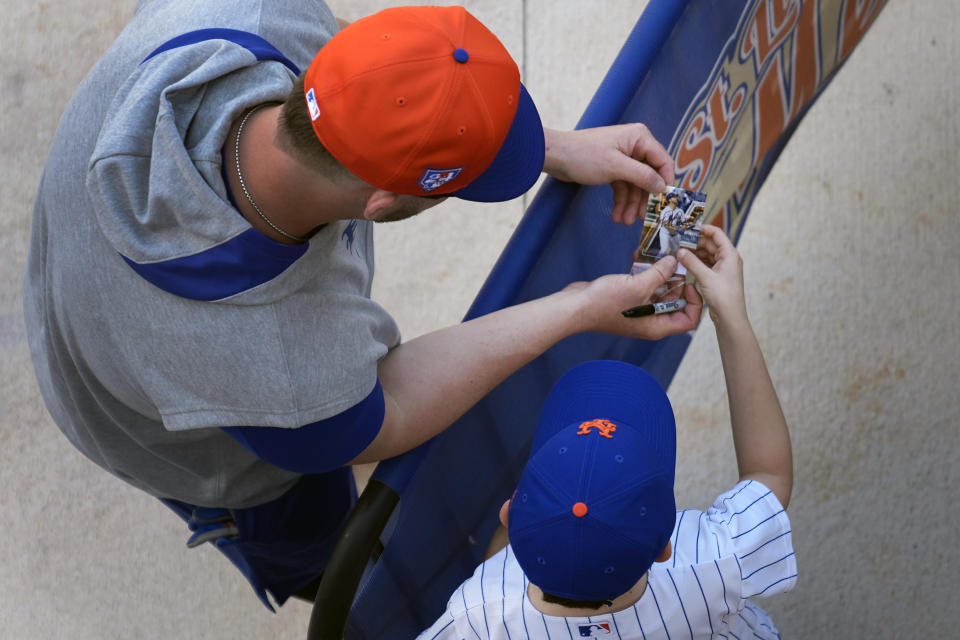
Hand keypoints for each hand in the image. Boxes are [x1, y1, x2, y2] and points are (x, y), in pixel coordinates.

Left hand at [543, 125, 674, 225]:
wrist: (555, 156)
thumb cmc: (584, 155)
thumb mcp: (616, 167)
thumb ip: (642, 176)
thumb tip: (662, 187)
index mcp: (640, 138)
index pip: (662, 161)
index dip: (665, 183)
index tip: (665, 203)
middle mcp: (634, 146)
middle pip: (649, 176)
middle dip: (644, 199)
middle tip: (641, 219)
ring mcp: (623, 158)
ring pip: (635, 185)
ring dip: (631, 204)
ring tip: (624, 221)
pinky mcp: (612, 168)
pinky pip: (623, 187)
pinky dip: (621, 201)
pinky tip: (617, 215)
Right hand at [566, 256, 701, 339]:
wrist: (575, 307)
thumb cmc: (604, 304)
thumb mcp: (638, 286)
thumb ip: (660, 274)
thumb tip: (674, 262)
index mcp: (658, 327)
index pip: (689, 320)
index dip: (694, 302)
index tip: (689, 283)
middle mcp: (651, 321)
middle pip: (675, 303)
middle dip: (677, 282)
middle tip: (676, 263)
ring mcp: (639, 311)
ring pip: (659, 292)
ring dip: (659, 274)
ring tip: (659, 256)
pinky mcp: (628, 300)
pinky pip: (644, 287)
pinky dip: (644, 273)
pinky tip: (640, 257)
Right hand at [676, 225, 745, 324]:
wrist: (730, 316)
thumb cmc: (723, 296)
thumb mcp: (705, 276)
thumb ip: (691, 262)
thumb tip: (680, 251)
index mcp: (730, 254)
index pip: (717, 234)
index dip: (703, 229)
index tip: (688, 229)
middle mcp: (728, 259)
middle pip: (710, 244)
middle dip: (695, 242)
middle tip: (679, 243)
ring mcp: (723, 268)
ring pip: (707, 254)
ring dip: (695, 253)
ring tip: (680, 253)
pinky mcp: (717, 277)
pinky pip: (706, 264)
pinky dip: (696, 263)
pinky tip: (686, 264)